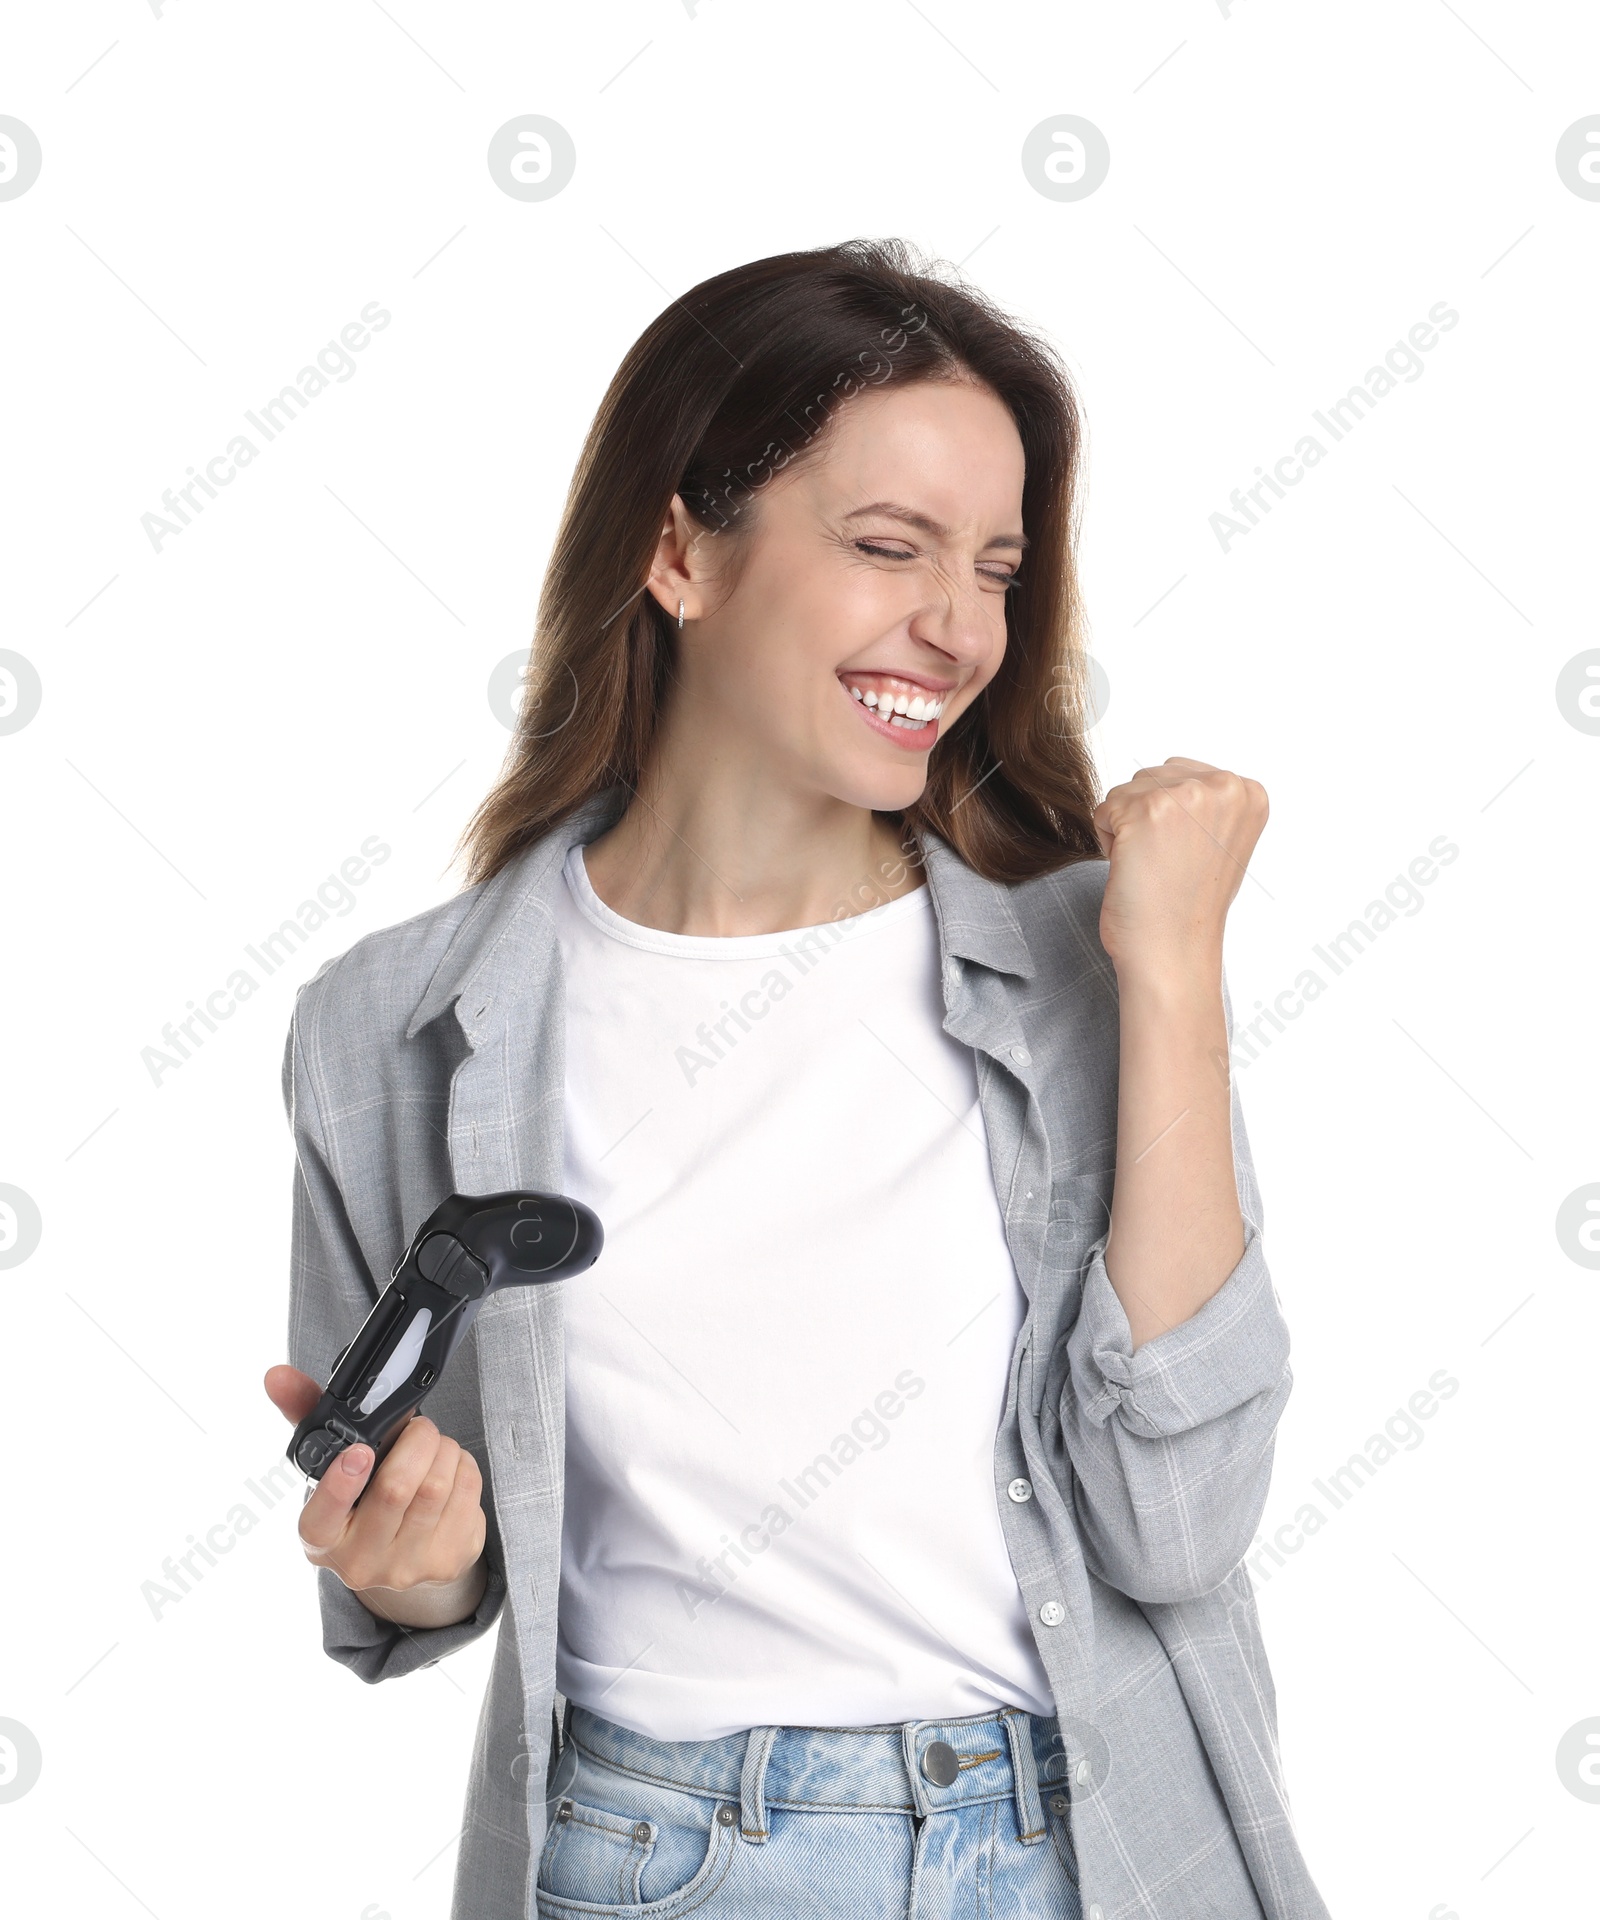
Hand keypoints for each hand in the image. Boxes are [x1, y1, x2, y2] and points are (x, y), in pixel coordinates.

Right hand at [264, 1364, 487, 1614]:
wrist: (400, 1555)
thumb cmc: (359, 1499)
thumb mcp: (327, 1466)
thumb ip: (304, 1415)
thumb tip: (277, 1375)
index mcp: (320, 1537)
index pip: (322, 1517)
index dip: (341, 1483)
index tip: (359, 1451)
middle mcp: (360, 1562)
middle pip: (397, 1489)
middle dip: (416, 1440)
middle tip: (418, 1427)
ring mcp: (407, 1567)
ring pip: (437, 1487)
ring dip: (443, 1450)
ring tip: (433, 1446)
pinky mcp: (450, 1561)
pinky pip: (468, 1495)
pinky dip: (463, 1466)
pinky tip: (450, 1470)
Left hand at [1091, 757, 1267, 979]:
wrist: (1172, 952)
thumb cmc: (1189, 906)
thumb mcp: (1220, 843)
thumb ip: (1206, 804)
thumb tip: (1170, 773)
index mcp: (1248, 792)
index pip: (1180, 774)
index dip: (1172, 819)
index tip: (1187, 856)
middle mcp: (1224, 786)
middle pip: (1152, 778)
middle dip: (1147, 820)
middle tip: (1168, 865)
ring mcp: (1186, 795)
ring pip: (1126, 792)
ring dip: (1127, 830)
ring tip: (1153, 867)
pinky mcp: (1146, 810)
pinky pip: (1104, 810)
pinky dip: (1107, 842)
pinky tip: (1134, 869)